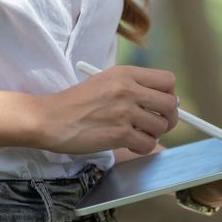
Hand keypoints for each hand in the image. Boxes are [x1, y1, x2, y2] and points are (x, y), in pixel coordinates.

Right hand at [36, 66, 178, 154]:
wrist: (50, 119)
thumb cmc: (75, 103)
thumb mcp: (105, 81)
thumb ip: (133, 87)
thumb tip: (164, 101)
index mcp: (126, 73)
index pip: (168, 80)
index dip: (170, 95)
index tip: (161, 105)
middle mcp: (128, 89)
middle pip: (171, 104)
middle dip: (168, 118)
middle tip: (155, 124)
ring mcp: (125, 112)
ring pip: (161, 127)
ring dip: (152, 135)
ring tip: (136, 134)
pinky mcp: (120, 134)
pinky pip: (148, 144)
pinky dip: (142, 148)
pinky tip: (129, 144)